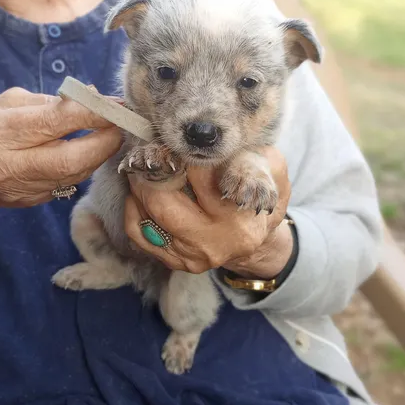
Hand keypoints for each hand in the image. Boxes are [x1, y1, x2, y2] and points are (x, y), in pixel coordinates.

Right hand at [0, 88, 121, 219]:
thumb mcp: (8, 105)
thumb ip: (49, 101)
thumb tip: (92, 97)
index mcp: (0, 133)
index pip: (54, 121)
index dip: (91, 113)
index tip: (116, 105)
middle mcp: (10, 165)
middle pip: (69, 159)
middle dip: (104, 141)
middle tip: (120, 126)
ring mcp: (23, 188)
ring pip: (74, 175)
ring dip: (99, 154)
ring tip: (111, 136)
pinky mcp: (34, 201)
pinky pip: (70, 183)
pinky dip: (87, 166)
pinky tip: (94, 152)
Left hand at [125, 147, 292, 277]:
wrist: (254, 234)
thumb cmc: (258, 193)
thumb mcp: (270, 169)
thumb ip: (247, 157)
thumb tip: (214, 149)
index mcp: (238, 220)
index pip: (199, 177)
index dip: (183, 154)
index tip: (178, 143)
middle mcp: (212, 243)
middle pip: (163, 201)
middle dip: (152, 170)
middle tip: (153, 152)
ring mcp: (189, 256)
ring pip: (146, 215)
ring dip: (140, 186)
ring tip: (146, 167)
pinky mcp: (172, 261)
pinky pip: (137, 231)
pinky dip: (134, 207)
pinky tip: (144, 192)